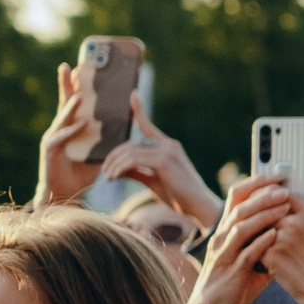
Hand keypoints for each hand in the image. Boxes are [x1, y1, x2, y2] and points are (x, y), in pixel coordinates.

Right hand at [33, 61, 102, 208]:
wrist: (66, 194)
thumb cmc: (81, 173)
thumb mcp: (99, 151)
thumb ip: (108, 138)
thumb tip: (129, 127)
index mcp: (71, 127)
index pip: (75, 102)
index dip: (78, 85)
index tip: (82, 67)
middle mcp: (60, 129)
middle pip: (64, 102)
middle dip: (66, 84)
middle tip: (68, 65)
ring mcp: (54, 138)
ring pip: (63, 117)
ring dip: (71, 105)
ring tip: (81, 93)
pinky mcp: (51, 151)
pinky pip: (63, 138)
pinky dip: (72, 131)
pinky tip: (81, 123)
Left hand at [97, 97, 222, 230]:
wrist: (199, 208)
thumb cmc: (179, 197)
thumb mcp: (154, 182)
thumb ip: (137, 172)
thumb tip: (117, 169)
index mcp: (168, 147)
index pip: (147, 126)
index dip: (139, 110)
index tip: (133, 95)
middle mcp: (168, 145)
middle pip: (131, 145)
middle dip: (113, 157)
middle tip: (105, 173)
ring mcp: (168, 151)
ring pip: (130, 152)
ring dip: (114, 165)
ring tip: (108, 178)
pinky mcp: (165, 160)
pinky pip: (134, 160)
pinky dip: (120, 168)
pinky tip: (114, 178)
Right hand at [186, 176, 294, 303]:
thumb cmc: (234, 282)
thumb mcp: (249, 256)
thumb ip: (265, 240)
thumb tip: (289, 226)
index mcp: (227, 230)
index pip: (237, 197)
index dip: (255, 183)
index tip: (277, 175)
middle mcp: (222, 237)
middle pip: (240, 206)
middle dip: (263, 195)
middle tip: (285, 188)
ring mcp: (225, 253)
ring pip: (242, 226)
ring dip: (264, 214)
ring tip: (285, 206)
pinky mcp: (231, 271)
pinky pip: (246, 253)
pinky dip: (261, 243)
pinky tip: (276, 235)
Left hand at [260, 171, 303, 303]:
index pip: (283, 193)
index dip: (276, 199)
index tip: (275, 206)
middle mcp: (297, 221)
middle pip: (269, 209)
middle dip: (267, 217)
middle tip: (270, 228)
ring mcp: (282, 238)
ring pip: (261, 226)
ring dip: (261, 234)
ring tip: (270, 245)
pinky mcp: (271, 256)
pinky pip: (256, 245)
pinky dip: (259, 251)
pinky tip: (268, 260)